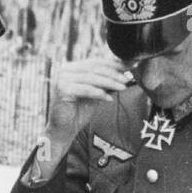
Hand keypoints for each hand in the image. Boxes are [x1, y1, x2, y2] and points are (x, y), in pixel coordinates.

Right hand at [35, 55, 132, 171]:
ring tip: (122, 87)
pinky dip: (99, 93)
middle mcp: (66, 70)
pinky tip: (109, 98)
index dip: (113, 64)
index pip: (95, 62)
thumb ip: (104, 83)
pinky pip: (85, 90)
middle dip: (113, 73)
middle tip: (127, 79)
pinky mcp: (63, 90)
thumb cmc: (78, 113)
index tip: (129, 67)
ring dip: (109, 83)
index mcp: (72, 68)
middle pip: (95, 68)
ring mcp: (63, 79)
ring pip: (92, 78)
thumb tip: (124, 73)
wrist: (64, 130)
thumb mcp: (94, 94)